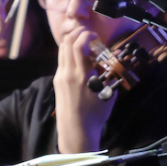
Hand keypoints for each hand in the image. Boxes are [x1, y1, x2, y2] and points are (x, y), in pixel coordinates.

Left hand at [53, 26, 115, 152]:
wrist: (76, 130)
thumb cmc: (95, 114)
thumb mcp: (108, 94)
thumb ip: (108, 76)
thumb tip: (110, 64)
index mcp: (81, 75)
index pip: (78, 46)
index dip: (86, 35)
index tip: (95, 36)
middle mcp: (67, 72)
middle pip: (66, 44)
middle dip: (77, 35)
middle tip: (89, 36)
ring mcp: (59, 76)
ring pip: (61, 51)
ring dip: (72, 44)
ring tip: (85, 47)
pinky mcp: (56, 81)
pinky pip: (61, 61)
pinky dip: (69, 54)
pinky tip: (80, 60)